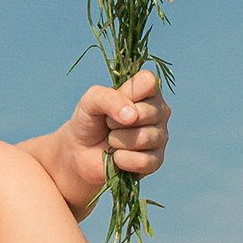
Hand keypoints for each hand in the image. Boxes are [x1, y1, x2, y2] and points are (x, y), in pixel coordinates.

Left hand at [58, 70, 169, 206]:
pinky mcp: (156, 160)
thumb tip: (132, 116)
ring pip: (144, 138)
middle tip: (109, 123)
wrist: (82, 151)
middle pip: (147, 112)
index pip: (149, 82)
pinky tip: (118, 156)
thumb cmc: (89, 119)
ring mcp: (160, 135)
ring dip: (118, 141)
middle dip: (117, 121)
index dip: (128, 93)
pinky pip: (144, 161)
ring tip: (112, 139)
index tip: (114, 100)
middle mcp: (159, 110)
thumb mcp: (90, 100)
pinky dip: (123, 160)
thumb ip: (108, 98)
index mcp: (146, 88)